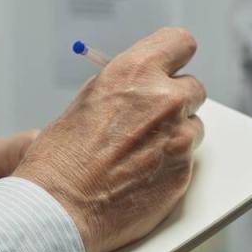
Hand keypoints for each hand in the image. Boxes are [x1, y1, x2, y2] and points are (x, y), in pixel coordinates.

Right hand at [15, 28, 206, 251]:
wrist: (57, 209)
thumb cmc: (59, 159)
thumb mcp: (86, 103)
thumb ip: (123, 90)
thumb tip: (141, 89)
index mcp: (134, 72)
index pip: (180, 42)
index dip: (175, 56)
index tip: (172, 66)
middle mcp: (163, 99)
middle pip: (194, 88)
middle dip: (177, 102)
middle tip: (153, 120)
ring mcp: (178, 138)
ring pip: (194, 128)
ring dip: (175, 137)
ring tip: (140, 155)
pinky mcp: (184, 173)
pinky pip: (187, 163)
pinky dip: (169, 169)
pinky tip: (140, 178)